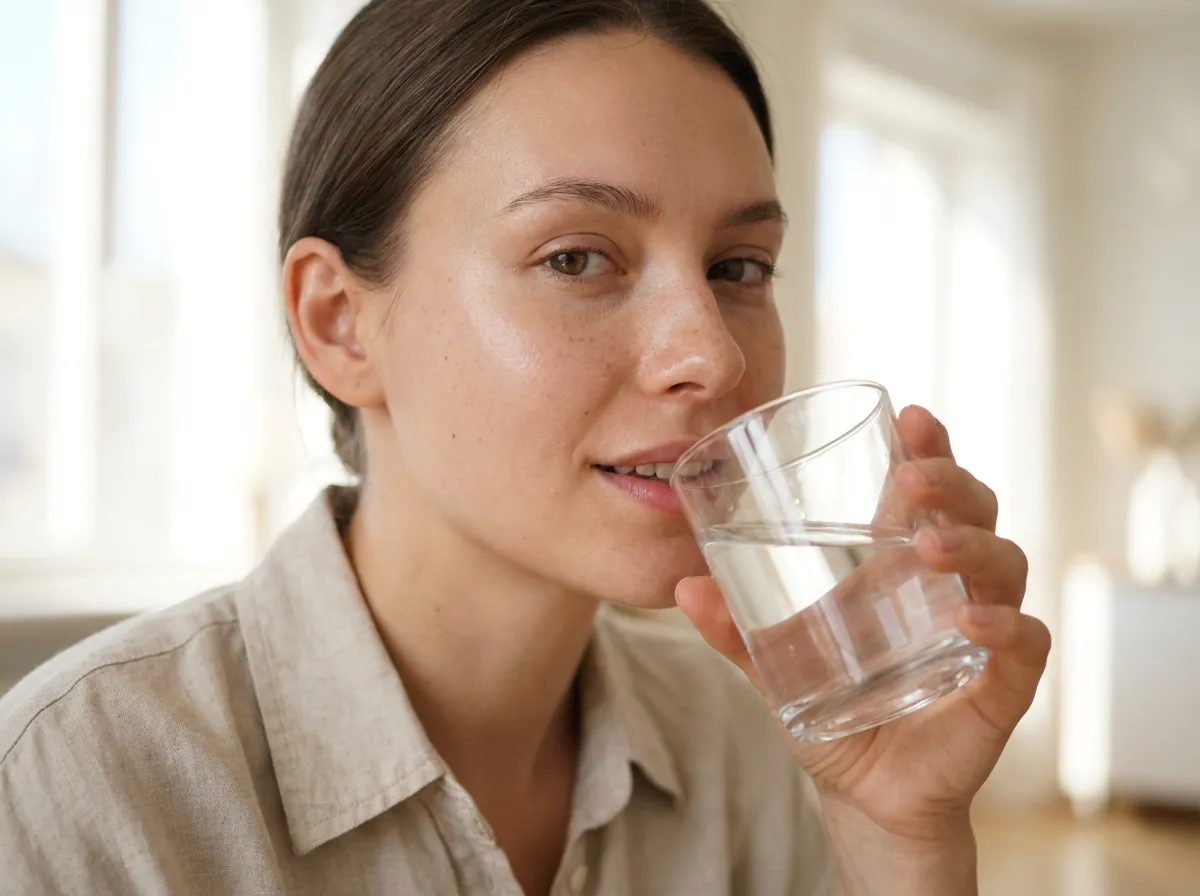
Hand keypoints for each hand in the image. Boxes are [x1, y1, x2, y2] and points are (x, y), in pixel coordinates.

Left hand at [676, 406, 1050, 843]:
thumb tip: (684, 587)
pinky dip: (1004, 626)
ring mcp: (983, 630)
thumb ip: (736, 631)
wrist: (865, 795)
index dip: (931, 448)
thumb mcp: (777, 664)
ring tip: (928, 545)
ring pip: (1005, 564)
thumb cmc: (833, 710)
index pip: (931, 490)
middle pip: (976, 510)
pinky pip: (1024, 642)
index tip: (910, 414)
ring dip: (971, 545)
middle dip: (951, 482)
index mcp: (903, 564)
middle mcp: (952, 584)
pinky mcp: (1002, 684)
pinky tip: (970, 620)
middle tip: (911, 477)